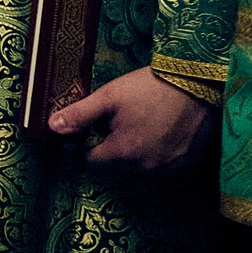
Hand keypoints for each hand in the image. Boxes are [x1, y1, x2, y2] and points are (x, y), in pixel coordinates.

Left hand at [48, 66, 214, 169]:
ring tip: (143, 122)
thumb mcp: (109, 96)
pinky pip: (162, 165)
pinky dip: (157, 152)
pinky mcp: (188, 164)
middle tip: (121, 119)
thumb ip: (80, 115)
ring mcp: (170, 169)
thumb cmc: (151, 87)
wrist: (199, 83)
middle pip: (116, 164)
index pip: (91, 162)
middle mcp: (147, 168)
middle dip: (113, 145)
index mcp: (124, 153)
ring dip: (136, 150)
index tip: (93, 129)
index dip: (86, 145)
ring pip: (139, 166)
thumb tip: (52, 127)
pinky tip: (161, 129)